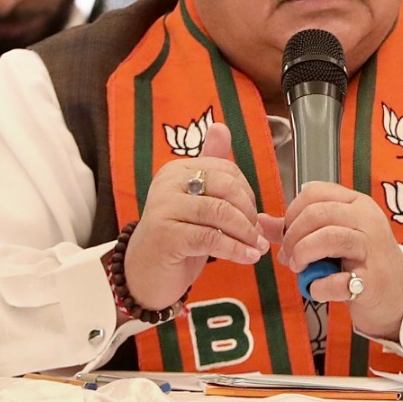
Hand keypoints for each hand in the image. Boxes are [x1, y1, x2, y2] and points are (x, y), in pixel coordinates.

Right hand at [123, 123, 269, 311]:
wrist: (145, 274)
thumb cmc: (177, 236)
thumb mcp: (197, 200)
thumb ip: (211, 167)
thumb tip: (221, 127)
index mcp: (176, 170)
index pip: (226, 170)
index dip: (247, 193)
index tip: (254, 216)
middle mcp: (167, 183)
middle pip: (225, 187)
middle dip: (248, 212)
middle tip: (257, 234)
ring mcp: (163, 208)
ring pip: (219, 213)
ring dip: (245, 233)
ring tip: (256, 249)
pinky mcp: (166, 236)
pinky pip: (211, 238)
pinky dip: (236, 249)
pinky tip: (247, 258)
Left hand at [258, 183, 402, 339]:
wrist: (396, 297)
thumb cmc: (359, 263)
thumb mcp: (331, 238)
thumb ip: (296, 229)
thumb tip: (260, 220)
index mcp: (356, 204)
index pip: (314, 192)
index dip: (292, 213)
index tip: (287, 234)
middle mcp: (367, 220)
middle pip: (317, 213)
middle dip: (293, 236)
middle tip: (289, 257)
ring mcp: (372, 248)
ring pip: (328, 237)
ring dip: (303, 254)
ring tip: (299, 268)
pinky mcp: (373, 280)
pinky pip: (338, 280)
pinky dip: (318, 287)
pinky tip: (317, 289)